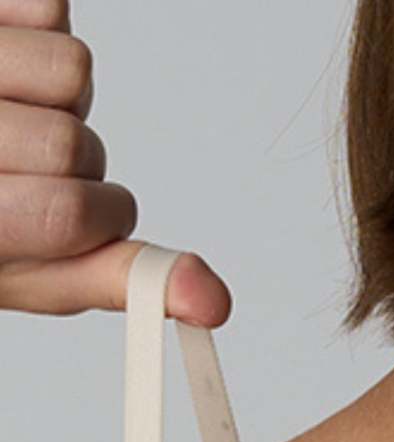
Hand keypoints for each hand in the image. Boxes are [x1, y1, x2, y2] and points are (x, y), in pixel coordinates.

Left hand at [0, 0, 227, 322]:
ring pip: (71, 70)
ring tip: (17, 114)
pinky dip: (39, 31)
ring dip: (59, 97)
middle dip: (73, 162)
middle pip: (76, 144)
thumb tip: (212, 298)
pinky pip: (46, 5)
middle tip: (27, 167)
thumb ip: (118, 280)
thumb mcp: (30, 274)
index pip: (72, 215)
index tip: (67, 221)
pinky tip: (10, 67)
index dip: (91, 219)